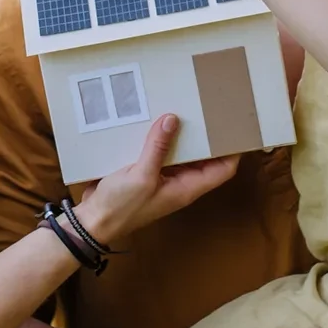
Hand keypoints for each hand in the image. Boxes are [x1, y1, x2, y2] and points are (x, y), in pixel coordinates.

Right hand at [78, 115, 235, 246]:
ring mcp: (161, 176)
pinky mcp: (144, 171)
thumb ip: (157, 147)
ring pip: (180, 152)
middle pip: (203, 158)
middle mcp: (179, 182)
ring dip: (180, 134)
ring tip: (183, 107)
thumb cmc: (121, 206)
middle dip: (207, 136)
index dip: (232, 151)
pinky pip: (158, 152)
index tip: (235, 127)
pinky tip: (154, 119)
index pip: (222, 170)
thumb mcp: (142, 176)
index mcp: (187, 188)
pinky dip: (158, 138)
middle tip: (208, 108)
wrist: (92, 221)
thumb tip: (173, 119)